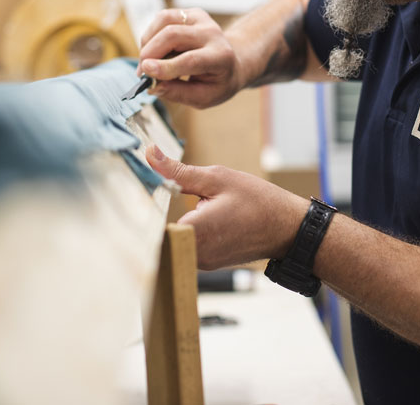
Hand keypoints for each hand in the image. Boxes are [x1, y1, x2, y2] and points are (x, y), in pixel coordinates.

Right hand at [137, 8, 242, 108]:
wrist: (231, 62)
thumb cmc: (216, 82)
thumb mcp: (204, 97)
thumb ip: (178, 93)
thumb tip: (153, 87)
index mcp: (221, 57)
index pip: (190, 59)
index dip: (166, 66)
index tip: (145, 72)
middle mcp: (212, 33)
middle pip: (173, 35)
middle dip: (150, 53)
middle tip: (141, 73)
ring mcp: (201, 19)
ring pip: (164, 21)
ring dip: (148, 42)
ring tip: (147, 62)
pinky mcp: (190, 13)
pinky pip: (162, 18)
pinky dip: (151, 34)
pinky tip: (153, 50)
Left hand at [145, 144, 308, 270]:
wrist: (287, 229)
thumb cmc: (257, 202)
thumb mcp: (217, 178)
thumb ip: (178, 171)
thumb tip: (150, 154)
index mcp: (193, 231)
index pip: (148, 226)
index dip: (138, 210)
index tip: (132, 196)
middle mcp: (193, 253)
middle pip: (158, 234)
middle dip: (157, 213)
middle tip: (158, 192)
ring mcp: (200, 262)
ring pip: (172, 240)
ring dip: (173, 223)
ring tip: (189, 205)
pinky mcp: (207, 264)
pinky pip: (186, 246)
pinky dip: (187, 231)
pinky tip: (201, 216)